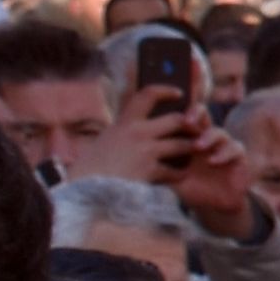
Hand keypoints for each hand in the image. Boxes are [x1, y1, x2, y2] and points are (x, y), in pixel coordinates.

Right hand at [73, 83, 201, 189]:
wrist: (85, 190)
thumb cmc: (92, 167)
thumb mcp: (107, 139)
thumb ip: (125, 131)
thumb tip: (141, 124)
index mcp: (124, 122)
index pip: (148, 94)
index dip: (166, 90)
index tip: (178, 92)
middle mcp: (137, 132)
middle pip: (177, 120)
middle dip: (189, 125)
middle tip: (195, 129)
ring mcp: (145, 152)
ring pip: (183, 144)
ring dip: (190, 149)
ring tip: (192, 152)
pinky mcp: (151, 172)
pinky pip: (177, 171)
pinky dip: (180, 173)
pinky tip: (180, 175)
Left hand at [167, 112, 258, 242]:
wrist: (214, 206)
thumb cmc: (189, 188)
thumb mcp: (169, 178)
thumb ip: (156, 169)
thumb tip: (131, 165)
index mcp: (187, 138)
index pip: (184, 117)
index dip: (177, 111)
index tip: (165, 115)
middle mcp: (206, 138)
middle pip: (203, 114)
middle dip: (196, 113)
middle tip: (186, 120)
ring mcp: (223, 146)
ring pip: (220, 132)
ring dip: (209, 136)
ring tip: (198, 146)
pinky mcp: (238, 158)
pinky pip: (235, 148)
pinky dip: (224, 153)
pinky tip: (213, 161)